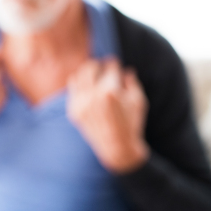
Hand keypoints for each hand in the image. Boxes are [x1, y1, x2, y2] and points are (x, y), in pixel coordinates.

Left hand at [67, 58, 149, 173]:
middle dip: (98, 65)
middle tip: (103, 67)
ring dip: (87, 72)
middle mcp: (93, 95)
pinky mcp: (73, 110)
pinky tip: (87, 85)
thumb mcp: (138, 101)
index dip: (113, 63)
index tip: (115, 63)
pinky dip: (79, 83)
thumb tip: (126, 69)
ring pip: (79, 75)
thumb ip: (131, 81)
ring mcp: (81, 103)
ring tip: (94, 75)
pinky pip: (72, 87)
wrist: (117, 147)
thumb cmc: (132, 123)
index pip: (110, 67)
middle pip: (90, 67)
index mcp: (111, 91)